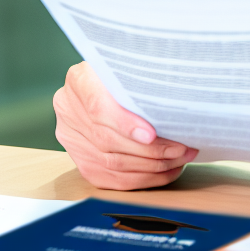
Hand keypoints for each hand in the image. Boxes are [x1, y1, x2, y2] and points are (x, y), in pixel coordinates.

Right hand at [53, 62, 197, 188]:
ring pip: (111, 163)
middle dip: (150, 150)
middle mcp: (68, 110)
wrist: (110, 87)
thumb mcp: (131, 71)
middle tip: (182, 149)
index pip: (97, 106)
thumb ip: (142, 85)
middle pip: (107, 139)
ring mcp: (71, 138)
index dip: (124, 124)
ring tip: (180, 159)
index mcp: (79, 80)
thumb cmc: (128, 77)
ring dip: (151, 167)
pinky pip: (112, 179)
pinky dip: (143, 179)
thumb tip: (172, 107)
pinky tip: (165, 172)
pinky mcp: (81, 161)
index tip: (151, 134)